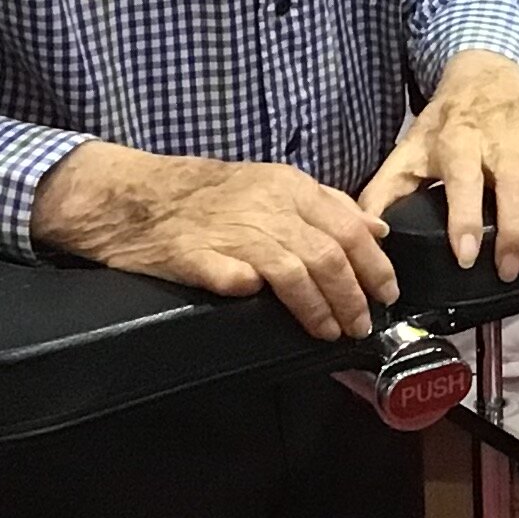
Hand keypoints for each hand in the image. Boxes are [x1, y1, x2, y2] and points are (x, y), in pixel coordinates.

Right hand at [32, 143, 398, 340]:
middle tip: (361, 325)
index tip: (387, 294)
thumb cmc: (206, 194)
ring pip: (292, 270)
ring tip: (329, 332)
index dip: (374, 265)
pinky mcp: (193, 254)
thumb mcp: (273, 185)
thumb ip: (327, 207)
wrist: (131, 193)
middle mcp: (267, 206)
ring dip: (317, 307)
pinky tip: (260, 303)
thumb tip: (378, 230)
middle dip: (352, 296)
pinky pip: (228, 273)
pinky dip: (248, 288)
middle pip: (327, 255)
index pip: (348, 227)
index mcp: (290, 187)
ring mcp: (230, 229)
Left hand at [358, 51, 518, 278]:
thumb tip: (369, 233)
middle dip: (516, 232)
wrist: (486, 77)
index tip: (466, 257)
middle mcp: (499, 139)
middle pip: (515, 185)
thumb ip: (384, 192)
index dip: (466, 218)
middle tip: (509, 271)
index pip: (464, 179)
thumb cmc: (445, 125)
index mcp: (458, 141)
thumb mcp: (407, 151)